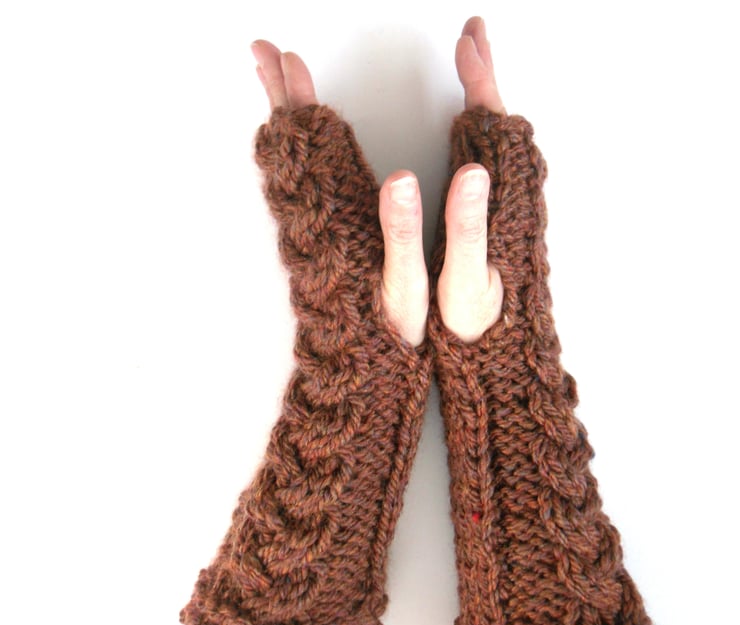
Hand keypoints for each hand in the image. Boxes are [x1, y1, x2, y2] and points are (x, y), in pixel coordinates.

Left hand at [251, 16, 506, 346]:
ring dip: (285, 118)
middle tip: (265, 51)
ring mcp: (318, 229)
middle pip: (291, 146)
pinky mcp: (325, 241)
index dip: (298, 101)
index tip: (283, 58)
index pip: (312, 149)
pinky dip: (298, 152)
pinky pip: (304, 186)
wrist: (359, 373)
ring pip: (293, 163)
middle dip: (281, 94)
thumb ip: (402, 233)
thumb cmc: (386, 334)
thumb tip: (403, 178)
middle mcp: (319, 220)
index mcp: (339, 221)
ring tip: (277, 81)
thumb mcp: (404, 288)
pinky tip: (299, 145)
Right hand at [436, 16, 506, 342]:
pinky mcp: (492, 223)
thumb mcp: (466, 284)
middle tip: (473, 36)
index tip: (469, 43)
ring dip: (484, 98)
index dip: (481, 84)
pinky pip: (487, 163)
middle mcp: (508, 202)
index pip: (494, 131)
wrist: (500, 360)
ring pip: (495, 141)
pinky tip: (468, 132)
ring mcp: (502, 210)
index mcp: (501, 209)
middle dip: (485, 75)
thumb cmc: (480, 328)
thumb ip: (466, 228)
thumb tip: (470, 171)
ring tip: (472, 66)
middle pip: (500, 124)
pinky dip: (477, 132)